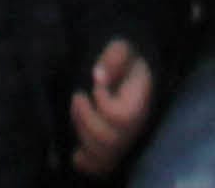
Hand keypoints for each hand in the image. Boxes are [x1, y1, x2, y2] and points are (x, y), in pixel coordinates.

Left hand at [68, 40, 157, 176]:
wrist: (130, 71)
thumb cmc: (125, 60)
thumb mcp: (121, 48)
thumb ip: (113, 58)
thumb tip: (98, 75)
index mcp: (139, 103)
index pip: (122, 117)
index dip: (104, 103)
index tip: (96, 85)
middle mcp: (134, 128)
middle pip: (110, 140)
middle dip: (85, 119)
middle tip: (77, 97)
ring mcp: (124, 141)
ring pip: (103, 155)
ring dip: (82, 135)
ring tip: (75, 111)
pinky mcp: (113, 149)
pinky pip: (101, 166)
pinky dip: (85, 162)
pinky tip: (75, 151)